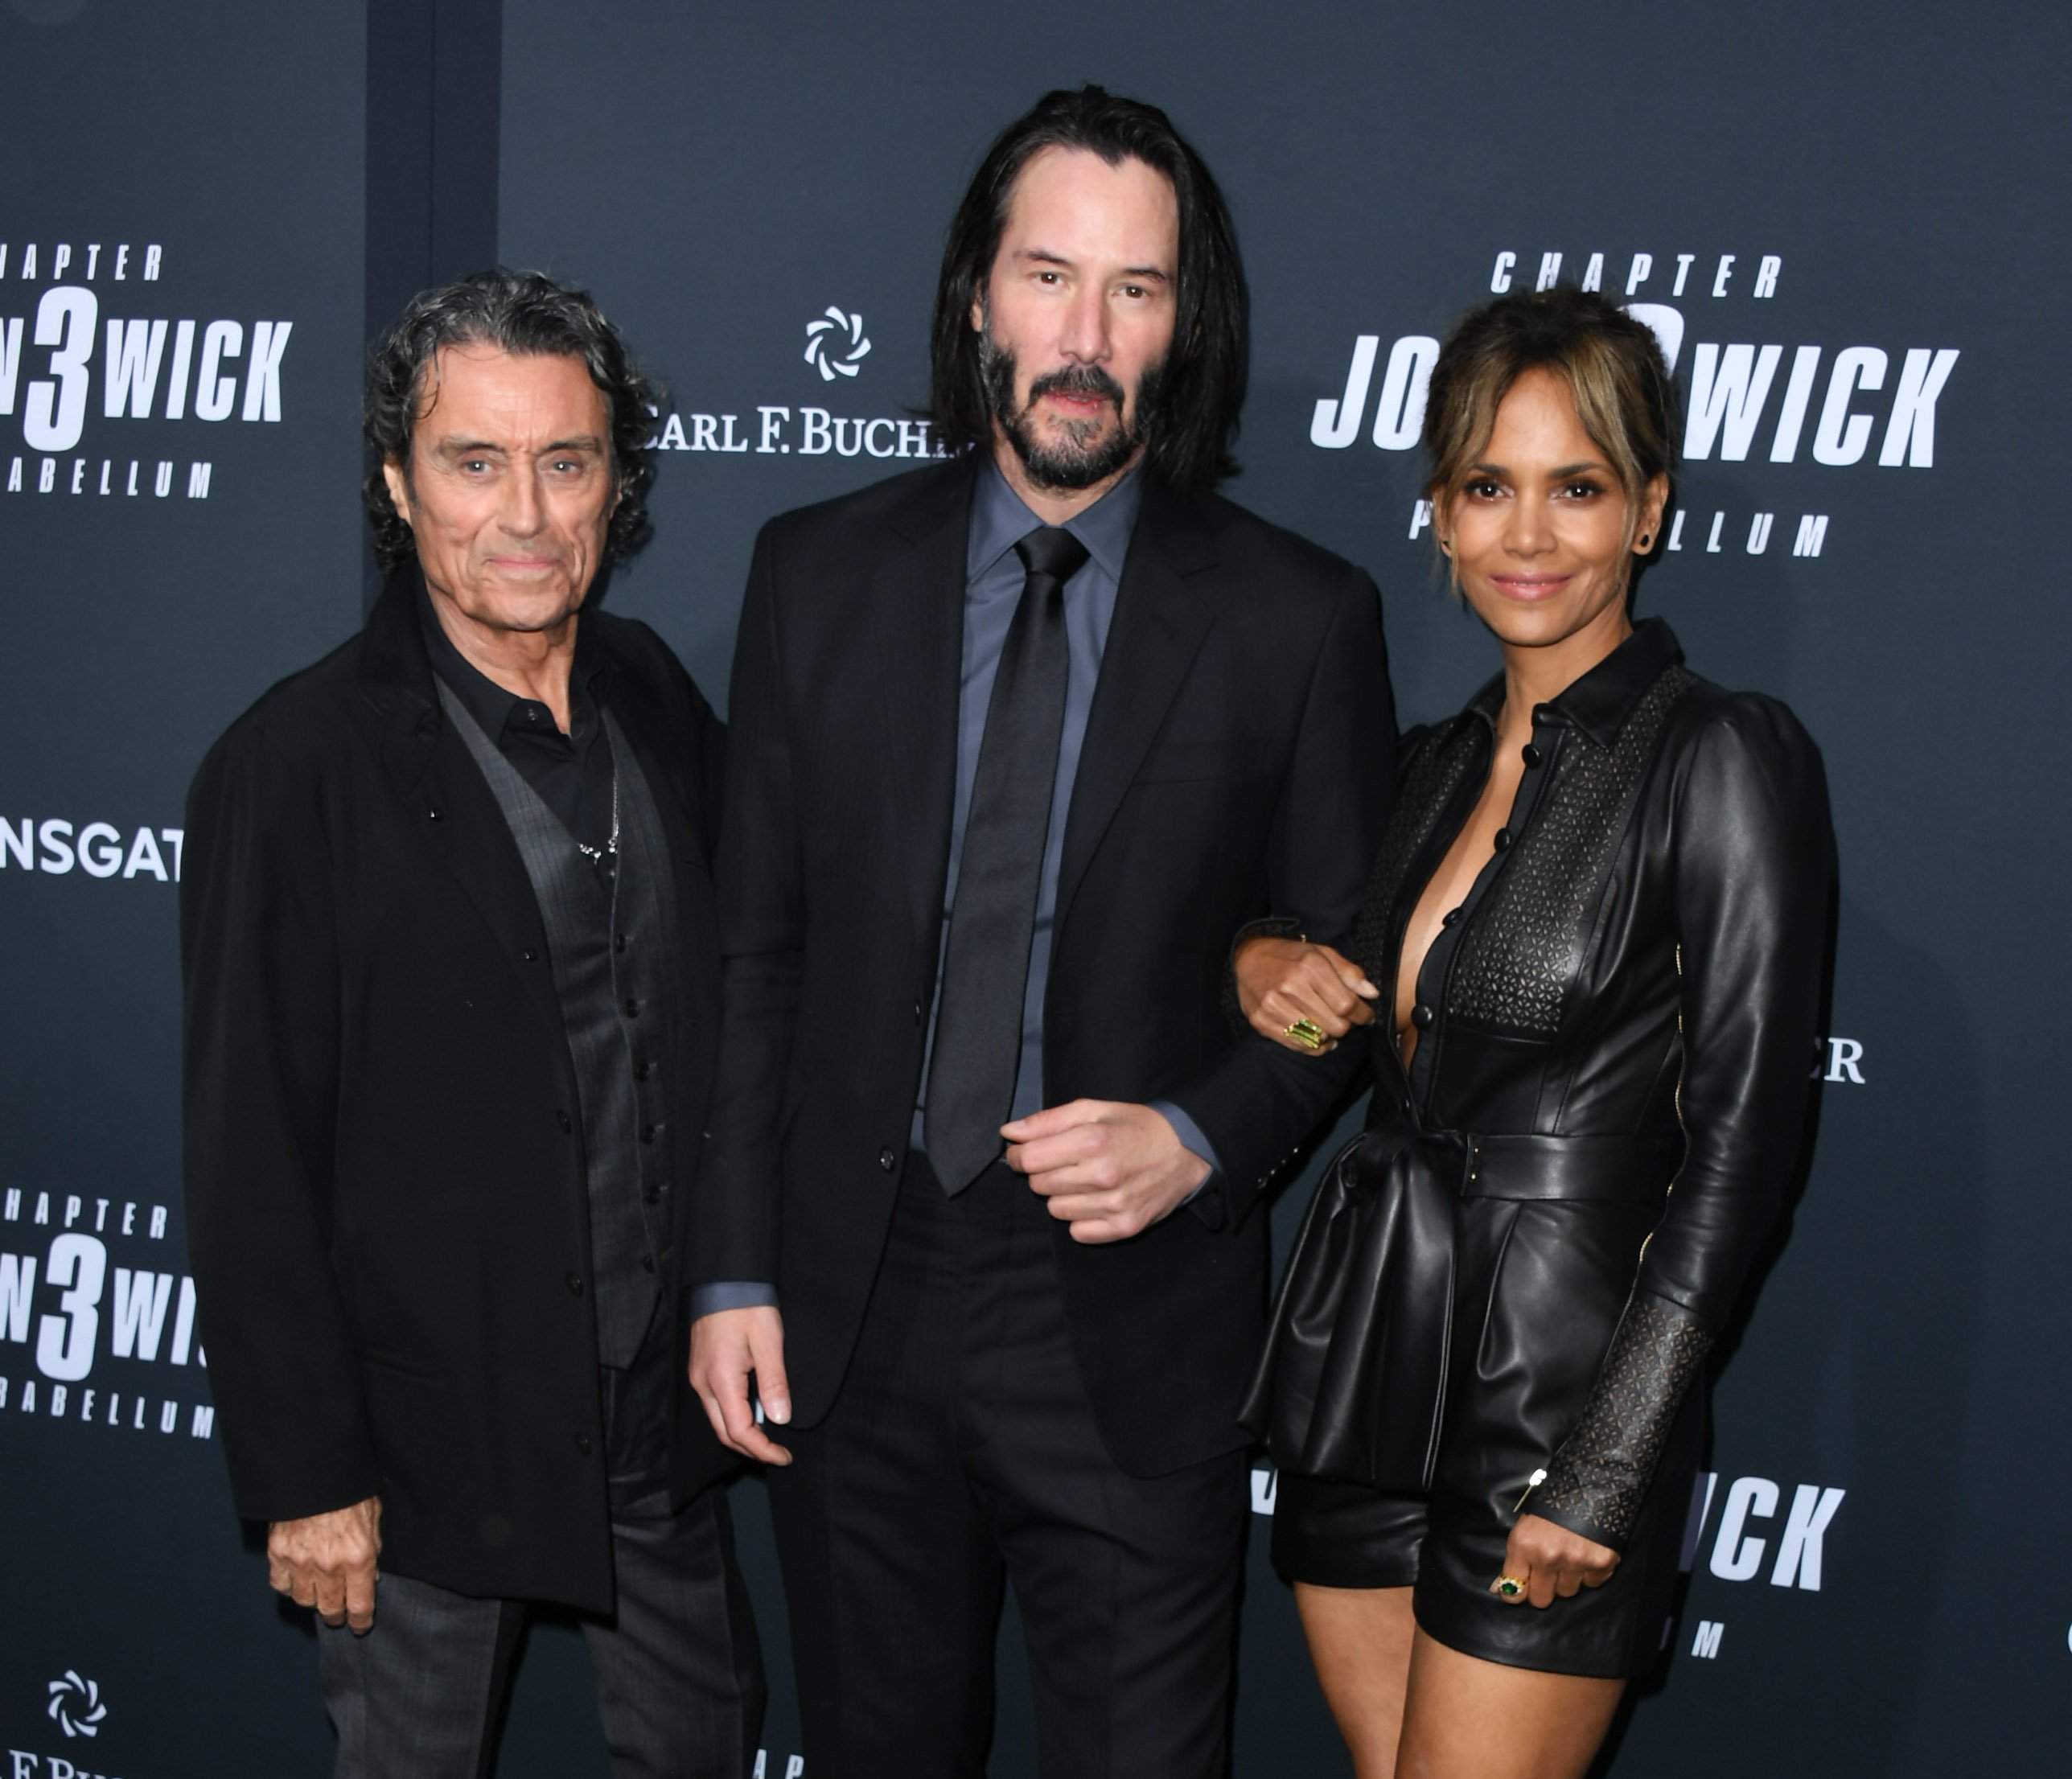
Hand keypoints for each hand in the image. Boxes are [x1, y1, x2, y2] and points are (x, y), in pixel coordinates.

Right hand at [268, 1496, 381, 1631]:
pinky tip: (297, 1579)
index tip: (361, 1626)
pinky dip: (289, 1586)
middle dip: (337, 1615)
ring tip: (319, 1594)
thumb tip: (371, 1574)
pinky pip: (281, 1585)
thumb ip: (373, 1547)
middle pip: (330, 1609)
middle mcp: (329, 1566)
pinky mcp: (278, 1554)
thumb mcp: (374, 1514)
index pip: (360, 1605)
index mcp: (358, 1557)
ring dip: (313, 1600)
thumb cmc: (349, 1489)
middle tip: (339, 1614)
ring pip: (304, 1601)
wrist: (313, 1471)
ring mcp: (300, 1562)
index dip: (361, 1621)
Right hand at [688, 1305, 791, 1465]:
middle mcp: (703, 1383)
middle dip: (751, 1448)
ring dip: (742, 1433)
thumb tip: (780, 1419)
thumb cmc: (747, 1306)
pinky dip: (733, 1416)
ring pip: (717, 1420)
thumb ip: (774, 1383)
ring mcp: (698, 1377)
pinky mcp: (700, 1369)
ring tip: (769, 1436)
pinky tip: (753, 1412)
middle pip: (724, 1432)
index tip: (784, 1456)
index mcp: (720, 1380)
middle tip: (778, 1452)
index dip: (762, 1450)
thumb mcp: (769, 1342)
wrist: (724, 1279)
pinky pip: (714, 1404)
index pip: (739, 1431)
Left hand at [1001, 1100, 1211, 1243]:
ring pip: (1056, 1210)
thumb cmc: (1136, 1127)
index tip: (1026, 1153)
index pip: (1028, 1159)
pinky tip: (1098, 1200)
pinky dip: (1082, 1219)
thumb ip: (1048, 1121)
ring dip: (1064, 1196)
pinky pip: (1077, 1232)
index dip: (1019, 1156)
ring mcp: (1114, 1205)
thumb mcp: (1094, 1110)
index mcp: (1091, 1140)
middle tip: (1067, 1163)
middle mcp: (1101, 1175)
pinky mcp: (1124, 1227)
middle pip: (1039, 1186)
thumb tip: (1009, 1134)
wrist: (1187, 1152)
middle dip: (1045, 1173)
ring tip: (1086, 1180)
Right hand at [1235, 937, 1377, 1052]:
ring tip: (1331, 1027)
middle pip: (1335, 1025)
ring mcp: (1273, 1006)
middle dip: (1347, 1025)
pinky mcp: (1261, 1021)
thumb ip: (1349, 972)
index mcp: (1310, 966)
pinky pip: (1297, 1045)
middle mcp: (1290, 986)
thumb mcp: (1322, 953)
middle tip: (1345, 1020)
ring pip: (1318, 1038)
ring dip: (1330, 1036)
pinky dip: (1313, 1046)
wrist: (1247, 958)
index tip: (1366, 1016)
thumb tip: (1371, 993)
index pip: (1347, 1004)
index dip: (1362, 1014)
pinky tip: (1318, 1038)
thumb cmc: (1291, 956)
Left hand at [1490, 1512, 1618, 1607]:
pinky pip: (1592, 1584)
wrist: (1590, 1482)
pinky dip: (1590, 1573)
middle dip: (1543, 1589)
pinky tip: (1587, 1552)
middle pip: (1541, 1600)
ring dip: (1567, 1579)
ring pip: (1568, 1593)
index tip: (1521, 1590)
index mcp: (1524, 1545)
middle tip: (1547, 1572)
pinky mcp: (1602, 1563)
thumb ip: (1515, 1559)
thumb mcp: (1525, 1526)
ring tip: (1570, 1554)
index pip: (1514, 1592)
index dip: (1516, 1594)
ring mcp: (1576, 1561)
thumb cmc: (1551, 1503)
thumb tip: (1497, 1589)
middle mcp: (1548, 1557)